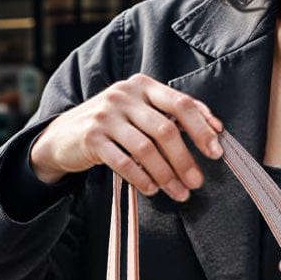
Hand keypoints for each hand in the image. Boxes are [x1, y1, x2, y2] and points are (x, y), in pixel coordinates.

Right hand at [29, 74, 223, 200]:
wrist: (64, 136)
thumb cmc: (114, 126)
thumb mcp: (140, 112)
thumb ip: (172, 115)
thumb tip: (215, 128)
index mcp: (143, 85)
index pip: (181, 103)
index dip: (202, 128)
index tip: (216, 153)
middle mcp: (124, 95)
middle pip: (165, 129)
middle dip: (185, 160)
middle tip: (197, 183)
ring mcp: (106, 115)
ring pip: (145, 149)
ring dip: (166, 175)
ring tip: (179, 193)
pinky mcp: (91, 137)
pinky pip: (123, 162)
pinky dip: (141, 179)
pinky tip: (152, 190)